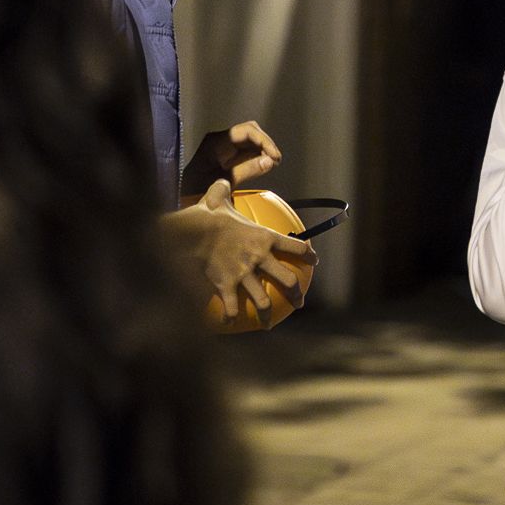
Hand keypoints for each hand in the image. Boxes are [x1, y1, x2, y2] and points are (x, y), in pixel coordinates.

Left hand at [187, 120, 282, 188]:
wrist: (178, 199)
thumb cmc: (194, 191)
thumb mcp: (223, 182)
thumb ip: (246, 170)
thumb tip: (269, 161)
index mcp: (216, 141)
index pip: (247, 131)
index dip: (265, 141)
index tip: (275, 157)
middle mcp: (219, 139)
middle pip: (250, 131)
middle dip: (265, 144)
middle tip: (275, 161)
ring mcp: (222, 146)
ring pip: (249, 139)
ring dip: (262, 149)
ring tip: (271, 164)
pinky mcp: (224, 155)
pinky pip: (244, 149)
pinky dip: (255, 155)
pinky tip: (261, 165)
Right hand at [192, 179, 316, 319]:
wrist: (191, 234)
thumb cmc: (206, 215)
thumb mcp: (217, 198)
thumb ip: (223, 190)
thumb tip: (221, 181)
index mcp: (264, 237)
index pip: (296, 245)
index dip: (308, 254)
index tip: (314, 261)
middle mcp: (259, 258)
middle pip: (288, 280)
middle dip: (296, 293)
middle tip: (299, 302)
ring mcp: (244, 274)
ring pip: (263, 300)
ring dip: (267, 314)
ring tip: (268, 323)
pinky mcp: (227, 286)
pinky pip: (232, 308)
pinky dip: (231, 317)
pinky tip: (229, 323)